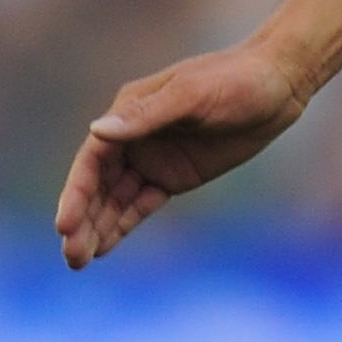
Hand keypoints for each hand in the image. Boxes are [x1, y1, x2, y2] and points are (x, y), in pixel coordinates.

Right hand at [55, 39, 315, 269]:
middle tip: (70, 256)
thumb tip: (97, 130)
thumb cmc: (234, 81)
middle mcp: (134, 137)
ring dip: (97, 227)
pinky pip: (141, 204)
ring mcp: (154, 159)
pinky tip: (104, 247)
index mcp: (129, 111)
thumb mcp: (191, 95)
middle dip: (82, 219)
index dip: (76, 193)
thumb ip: (146, 115)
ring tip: (78, 261)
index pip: (92, 159)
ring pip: (115, 199)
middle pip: (98, 185)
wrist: (276, 86)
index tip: (64, 225)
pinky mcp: (175, 176)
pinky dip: (122, 224)